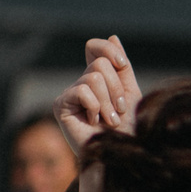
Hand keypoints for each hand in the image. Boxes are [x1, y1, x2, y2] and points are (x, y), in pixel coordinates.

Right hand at [54, 36, 139, 151]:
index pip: (95, 48)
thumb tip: (113, 36)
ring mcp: (69, 94)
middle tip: (118, 113)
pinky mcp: (60, 105)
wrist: (121, 155)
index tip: (122, 64)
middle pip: (99, 64)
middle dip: (116, 90)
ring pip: (93, 78)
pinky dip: (95, 107)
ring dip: (108, 103)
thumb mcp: (130, 94)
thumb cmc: (128, 131)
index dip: (109, 50)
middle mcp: (82, 84)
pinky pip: (82, 90)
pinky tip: (93, 123)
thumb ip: (122, 68)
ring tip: (109, 122)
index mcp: (99, 79)